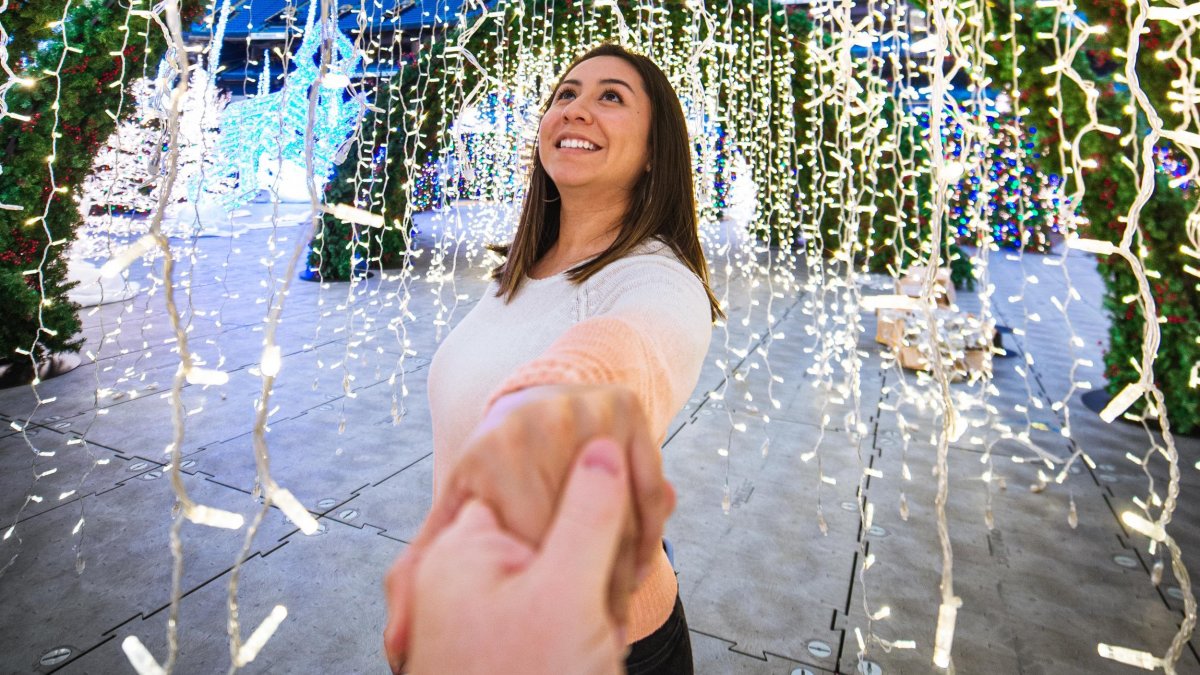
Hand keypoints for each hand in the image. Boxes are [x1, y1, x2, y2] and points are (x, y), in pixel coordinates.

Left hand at [383, 384, 675, 671]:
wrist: (535, 408)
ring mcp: (583, 409)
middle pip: (581, 533)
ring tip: (610, 611)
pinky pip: (651, 492)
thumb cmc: (491, 480)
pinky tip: (633, 566)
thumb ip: (419, 579)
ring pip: (623, 516)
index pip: (533, 544)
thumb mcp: (453, 527)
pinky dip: (649, 538)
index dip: (546, 594)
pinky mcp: (624, 407)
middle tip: (592, 628)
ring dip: (624, 573)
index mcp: (485, 459)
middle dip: (590, 592)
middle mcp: (533, 423)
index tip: (553, 628)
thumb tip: (393, 643)